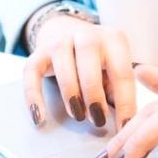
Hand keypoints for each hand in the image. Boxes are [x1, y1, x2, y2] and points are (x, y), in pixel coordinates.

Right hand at [23, 15, 135, 131]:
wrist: (64, 29)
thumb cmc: (96, 59)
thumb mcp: (113, 67)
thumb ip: (118, 90)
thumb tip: (124, 124)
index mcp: (113, 39)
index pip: (122, 72)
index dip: (125, 102)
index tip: (125, 127)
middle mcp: (87, 35)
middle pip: (89, 61)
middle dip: (94, 94)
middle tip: (98, 120)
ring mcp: (60, 41)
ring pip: (63, 65)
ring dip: (71, 93)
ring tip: (77, 115)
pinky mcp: (38, 52)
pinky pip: (32, 73)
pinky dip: (34, 96)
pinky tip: (40, 117)